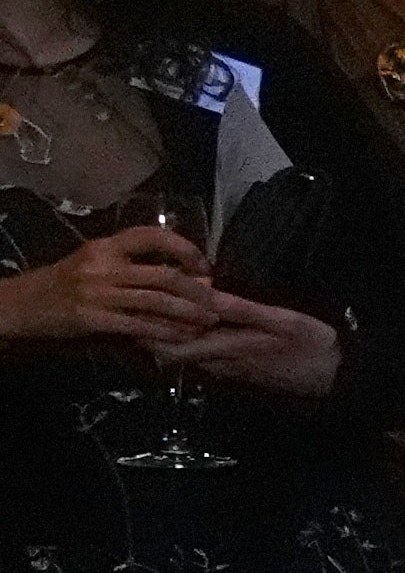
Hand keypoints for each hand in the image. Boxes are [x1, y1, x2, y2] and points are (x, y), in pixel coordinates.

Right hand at [0, 220, 216, 354]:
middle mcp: (102, 266)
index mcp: (104, 246)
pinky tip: (181, 337)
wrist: (20, 305)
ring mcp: (97, 293)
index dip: (185, 248)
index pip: (151, 235)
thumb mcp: (93, 263)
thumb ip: (131, 264)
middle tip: (216, 303)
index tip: (204, 265)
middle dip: (197, 291)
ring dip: (188, 314)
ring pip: (156, 302)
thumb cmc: (63, 283)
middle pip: (164, 274)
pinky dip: (165, 332)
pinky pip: (138, 326)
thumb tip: (183, 272)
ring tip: (207, 321)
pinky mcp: (92, 319)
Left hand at [155, 289, 342, 396]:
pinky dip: (187, 342)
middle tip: (141, 304)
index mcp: (226, 349)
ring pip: (183, 357)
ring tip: (157, 310)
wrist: (335, 376)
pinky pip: (200, 358)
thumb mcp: (281, 321)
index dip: (148, 329)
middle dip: (150, 333)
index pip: (170, 346)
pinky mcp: (236, 372)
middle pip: (169, 354)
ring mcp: (226, 371)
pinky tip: (189, 326)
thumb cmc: (311, 345)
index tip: (139, 304)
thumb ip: (240, 308)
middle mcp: (218, 365)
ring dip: (167, 337)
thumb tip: (204, 292)